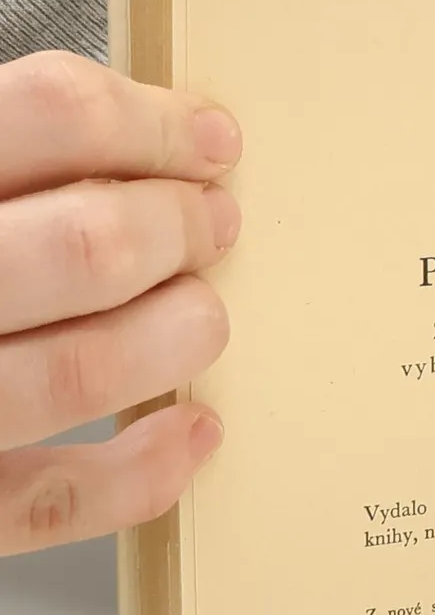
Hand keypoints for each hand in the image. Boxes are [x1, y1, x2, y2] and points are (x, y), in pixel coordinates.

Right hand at [0, 52, 239, 552]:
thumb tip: (126, 131)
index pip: (49, 113)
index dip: (154, 125)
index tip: (210, 141)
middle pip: (86, 245)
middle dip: (179, 229)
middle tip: (211, 223)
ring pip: (77, 372)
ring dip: (174, 338)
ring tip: (202, 314)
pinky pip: (41, 501)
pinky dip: (140, 473)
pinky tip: (191, 430)